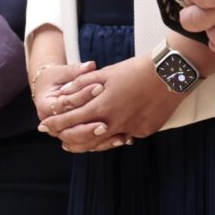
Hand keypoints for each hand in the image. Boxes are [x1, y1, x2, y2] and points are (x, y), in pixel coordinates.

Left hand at [40, 56, 185, 151]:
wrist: (170, 74)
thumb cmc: (136, 70)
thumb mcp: (106, 73)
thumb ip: (82, 85)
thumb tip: (64, 94)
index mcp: (102, 106)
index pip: (70, 120)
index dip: (55, 124)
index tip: (44, 126)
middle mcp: (114, 122)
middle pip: (83, 139)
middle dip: (67, 139)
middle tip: (59, 139)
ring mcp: (130, 129)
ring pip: (103, 144)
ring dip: (88, 144)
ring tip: (78, 143)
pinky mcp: (144, 131)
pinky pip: (124, 138)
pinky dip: (113, 137)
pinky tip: (108, 135)